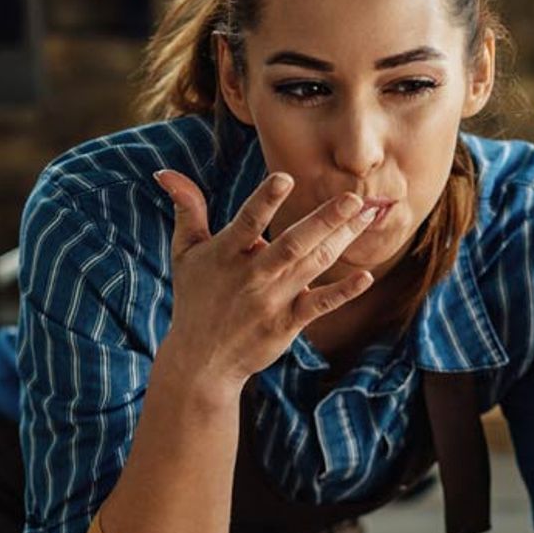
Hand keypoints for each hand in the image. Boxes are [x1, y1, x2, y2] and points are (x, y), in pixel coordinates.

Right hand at [153, 169, 378, 387]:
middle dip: (325, 220)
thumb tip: (165, 172)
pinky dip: (343, 293)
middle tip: (355, 197)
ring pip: (312, 266)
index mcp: (226, 254)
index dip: (265, 201)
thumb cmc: (195, 298)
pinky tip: (366, 278)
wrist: (201, 361)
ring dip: (342, 241)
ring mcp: (272, 301)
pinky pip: (319, 306)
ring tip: (368, 216)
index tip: (286, 178)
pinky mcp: (287, 324)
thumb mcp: (185, 252)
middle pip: (293, 244)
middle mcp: (252, 276)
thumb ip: (187, 210)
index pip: (247, 222)